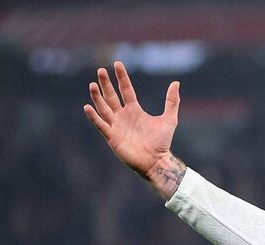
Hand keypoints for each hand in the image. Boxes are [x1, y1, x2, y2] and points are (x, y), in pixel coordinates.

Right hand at [83, 62, 185, 198]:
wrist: (156, 161)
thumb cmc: (162, 142)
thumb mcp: (169, 119)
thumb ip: (172, 102)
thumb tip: (176, 83)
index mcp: (134, 110)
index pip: (126, 90)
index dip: (121, 78)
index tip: (117, 64)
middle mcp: (123, 116)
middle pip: (111, 96)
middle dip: (106, 84)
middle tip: (101, 70)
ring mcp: (116, 125)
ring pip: (103, 108)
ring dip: (97, 97)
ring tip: (92, 84)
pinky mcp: (112, 137)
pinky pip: (101, 125)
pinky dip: (94, 116)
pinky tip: (88, 107)